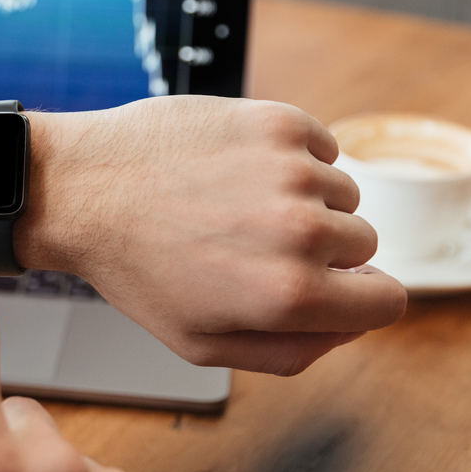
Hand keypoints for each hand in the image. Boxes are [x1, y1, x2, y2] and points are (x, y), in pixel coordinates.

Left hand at [0, 96, 407, 375]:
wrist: (80, 189)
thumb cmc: (134, 269)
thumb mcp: (202, 343)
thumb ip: (292, 350)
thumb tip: (349, 325)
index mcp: (290, 297)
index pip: (390, 301)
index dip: (359, 297)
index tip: (329, 286)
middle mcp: (302, 232)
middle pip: (364, 245)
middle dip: (320, 249)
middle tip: (250, 243)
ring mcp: (291, 170)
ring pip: (341, 192)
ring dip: (303, 200)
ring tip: (231, 205)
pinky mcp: (275, 121)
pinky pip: (319, 146)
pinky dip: (290, 157)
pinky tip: (233, 168)